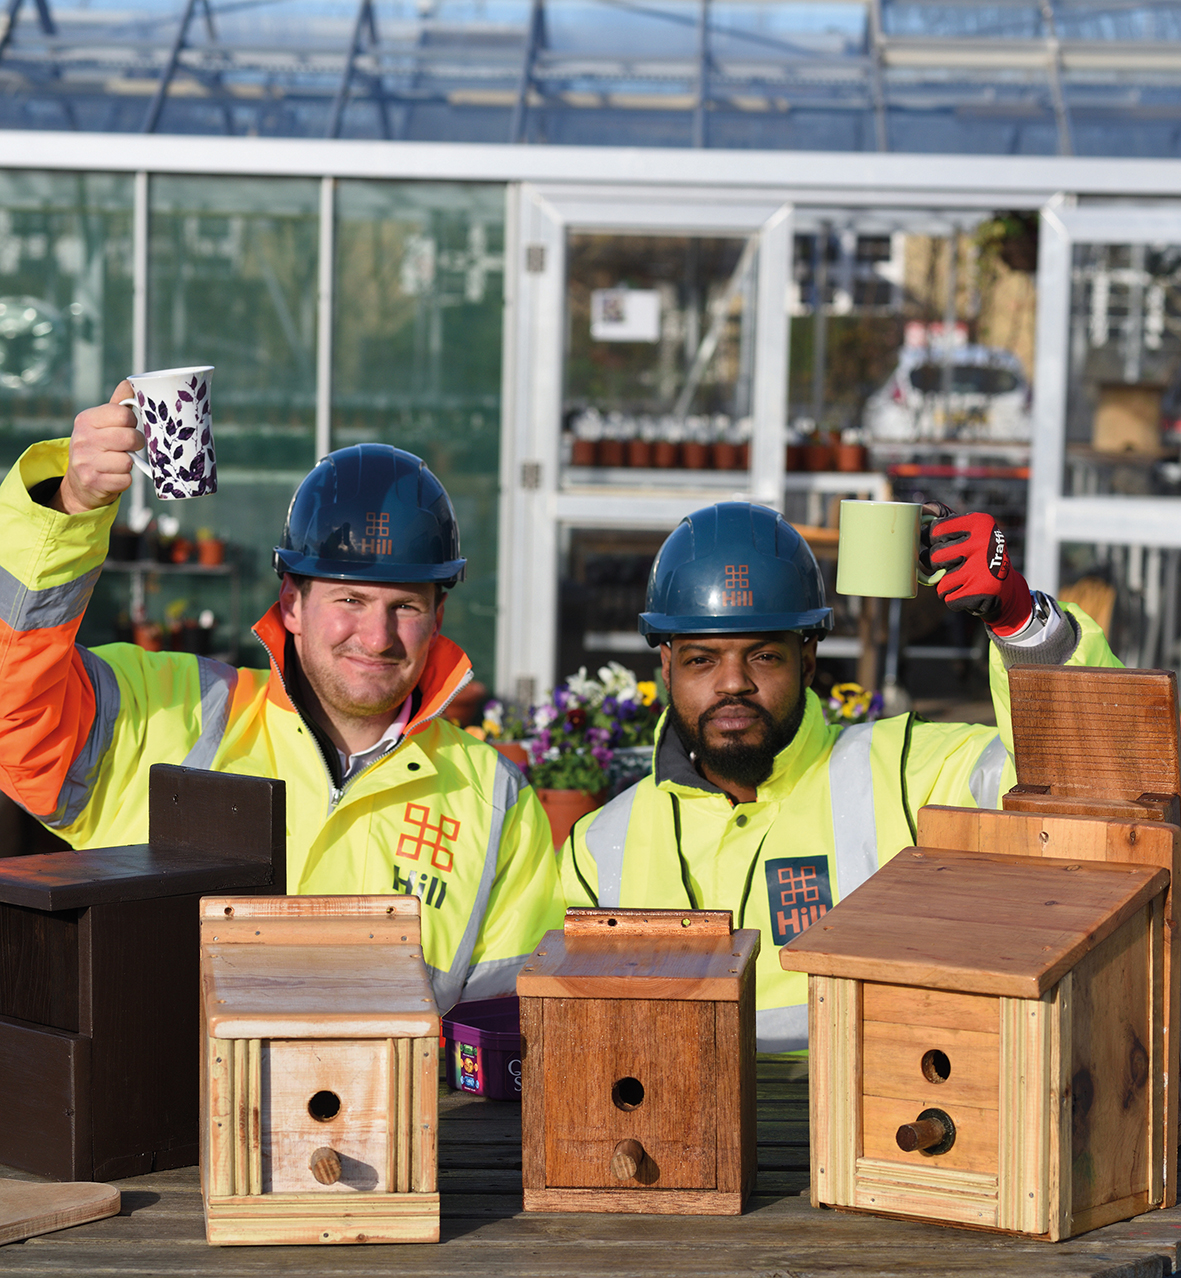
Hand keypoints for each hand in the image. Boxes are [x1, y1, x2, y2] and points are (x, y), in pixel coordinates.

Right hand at [52, 381, 143, 514]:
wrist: (80, 482)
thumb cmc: (99, 447)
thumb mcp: (102, 423)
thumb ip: (118, 404)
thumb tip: (131, 382)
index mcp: (86, 420)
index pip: (124, 414)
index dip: (132, 422)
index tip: (127, 427)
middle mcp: (83, 439)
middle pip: (130, 438)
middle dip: (136, 444)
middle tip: (129, 446)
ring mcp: (86, 462)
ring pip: (129, 461)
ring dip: (130, 464)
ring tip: (119, 461)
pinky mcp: (93, 482)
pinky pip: (126, 480)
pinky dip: (125, 480)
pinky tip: (115, 476)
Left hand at [927, 509, 1032, 635]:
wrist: (1007, 587)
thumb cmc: (978, 554)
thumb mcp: (969, 531)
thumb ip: (946, 517)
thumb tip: (924, 507)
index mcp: (979, 523)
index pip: (934, 530)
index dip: (930, 540)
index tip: (940, 543)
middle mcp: (982, 542)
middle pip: (934, 556)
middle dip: (936, 565)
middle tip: (951, 565)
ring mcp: (982, 567)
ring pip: (940, 580)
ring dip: (945, 584)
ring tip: (962, 579)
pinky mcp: (981, 591)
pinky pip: (948, 597)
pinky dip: (953, 598)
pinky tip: (968, 592)